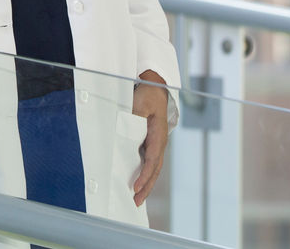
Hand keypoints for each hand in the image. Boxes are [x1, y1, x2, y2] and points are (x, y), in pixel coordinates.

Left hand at [131, 70, 172, 205]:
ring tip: (136, 199)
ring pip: (153, 169)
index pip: (152, 160)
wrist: (156, 89)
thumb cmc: (148, 95)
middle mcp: (159, 143)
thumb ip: (136, 114)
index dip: (144, 175)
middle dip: (146, 187)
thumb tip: (129, 126)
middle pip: (154, 170)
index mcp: (158, 135)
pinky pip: (148, 163)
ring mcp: (156, 144)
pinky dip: (144, 175)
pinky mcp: (151, 144)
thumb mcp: (141, 101)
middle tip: (135, 201)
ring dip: (146, 184)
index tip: (135, 186)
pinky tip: (137, 184)